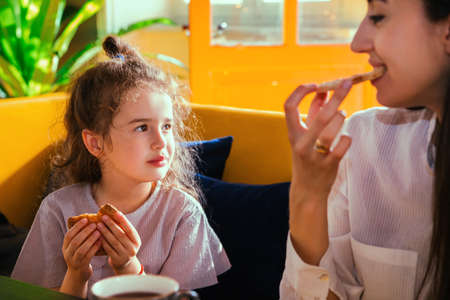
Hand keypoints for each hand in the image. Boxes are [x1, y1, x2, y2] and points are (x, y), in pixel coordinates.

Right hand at [62, 218, 101, 281]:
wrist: (78, 274)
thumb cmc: (80, 255)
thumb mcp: (75, 246)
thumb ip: (79, 236)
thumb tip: (88, 220)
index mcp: (65, 247)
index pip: (69, 235)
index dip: (77, 227)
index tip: (85, 219)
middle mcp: (67, 254)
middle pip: (75, 241)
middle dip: (85, 232)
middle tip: (94, 225)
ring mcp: (74, 260)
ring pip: (82, 249)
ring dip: (91, 239)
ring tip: (98, 232)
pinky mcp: (82, 266)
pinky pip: (88, 256)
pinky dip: (94, 247)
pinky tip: (100, 242)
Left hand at [97, 212, 141, 274]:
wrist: (125, 264)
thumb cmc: (125, 246)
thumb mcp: (129, 239)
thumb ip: (124, 230)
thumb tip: (114, 214)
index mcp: (137, 241)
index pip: (129, 229)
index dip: (123, 220)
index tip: (115, 212)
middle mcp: (132, 248)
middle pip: (120, 234)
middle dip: (111, 224)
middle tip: (103, 217)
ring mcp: (125, 255)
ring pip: (113, 241)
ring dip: (105, 232)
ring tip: (99, 224)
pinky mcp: (117, 260)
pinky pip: (108, 249)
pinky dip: (103, 241)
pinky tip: (98, 235)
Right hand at [284, 80, 352, 198]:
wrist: (308, 191)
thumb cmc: (307, 158)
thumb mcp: (305, 137)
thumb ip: (313, 114)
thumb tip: (324, 92)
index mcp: (293, 134)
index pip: (289, 106)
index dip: (301, 91)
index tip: (315, 85)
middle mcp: (301, 143)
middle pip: (320, 115)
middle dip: (336, 96)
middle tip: (347, 82)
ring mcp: (315, 155)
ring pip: (333, 129)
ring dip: (341, 118)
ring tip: (342, 116)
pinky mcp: (329, 165)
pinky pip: (344, 143)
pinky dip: (347, 138)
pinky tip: (344, 139)